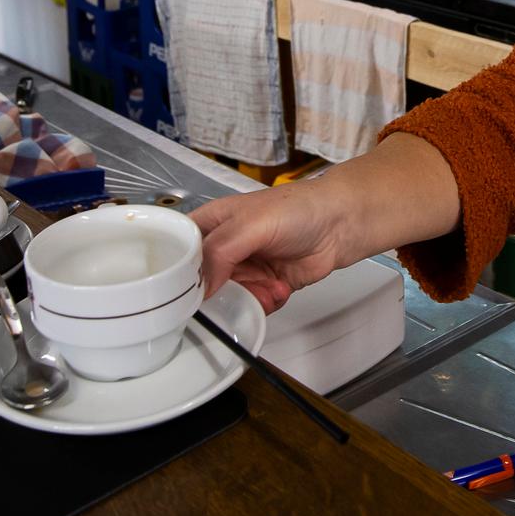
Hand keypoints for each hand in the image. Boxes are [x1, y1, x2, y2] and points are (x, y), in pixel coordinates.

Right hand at [191, 182, 351, 314]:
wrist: (340, 223)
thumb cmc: (297, 209)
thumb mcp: (250, 224)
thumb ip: (220, 252)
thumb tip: (201, 287)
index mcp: (211, 223)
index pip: (179, 251)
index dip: (174, 273)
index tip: (176, 295)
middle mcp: (223, 247)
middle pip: (200, 283)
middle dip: (218, 294)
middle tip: (234, 293)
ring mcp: (244, 268)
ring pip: (227, 299)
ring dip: (247, 299)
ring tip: (268, 286)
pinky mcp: (264, 285)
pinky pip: (251, 306)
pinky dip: (264, 303)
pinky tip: (279, 289)